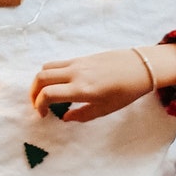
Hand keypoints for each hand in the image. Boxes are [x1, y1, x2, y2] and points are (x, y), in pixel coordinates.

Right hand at [30, 44, 175, 121]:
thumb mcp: (105, 109)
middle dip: (33, 92)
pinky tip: (60, 84)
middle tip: (37, 104)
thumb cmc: (126, 91)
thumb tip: (65, 117)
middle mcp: (75, 73)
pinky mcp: (81, 57)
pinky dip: (51, 73)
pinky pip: (58, 63)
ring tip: (46, 93)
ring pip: (46, 68)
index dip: (39, 105)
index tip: (43, 115)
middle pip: (41, 78)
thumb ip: (82, 115)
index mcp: (81, 89)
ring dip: (40, 81)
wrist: (142, 67)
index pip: (48, 94)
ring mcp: (77, 63)